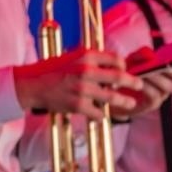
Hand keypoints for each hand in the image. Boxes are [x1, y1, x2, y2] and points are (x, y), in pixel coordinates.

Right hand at [13, 48, 141, 117]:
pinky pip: (98, 112)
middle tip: (140, 85)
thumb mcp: (73, 57)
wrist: (31, 84)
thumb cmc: (53, 70)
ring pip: (112, 97)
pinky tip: (100, 115)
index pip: (116, 59)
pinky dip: (100, 115)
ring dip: (124, 101)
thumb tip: (113, 63)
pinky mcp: (77, 105)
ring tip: (130, 103)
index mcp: (86, 56)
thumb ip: (92, 59)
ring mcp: (83, 89)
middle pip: (119, 77)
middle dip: (133, 82)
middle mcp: (86, 71)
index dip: (124, 66)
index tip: (127, 71)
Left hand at [112, 48, 171, 120]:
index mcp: (167, 69)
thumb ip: (141, 55)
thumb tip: (150, 54)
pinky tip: (139, 83)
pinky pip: (155, 95)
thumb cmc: (127, 73)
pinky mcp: (153, 104)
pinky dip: (148, 88)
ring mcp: (162, 94)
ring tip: (144, 73)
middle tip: (162, 64)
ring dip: (157, 78)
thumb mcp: (132, 60)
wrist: (115, 92)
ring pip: (168, 86)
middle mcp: (169, 81)